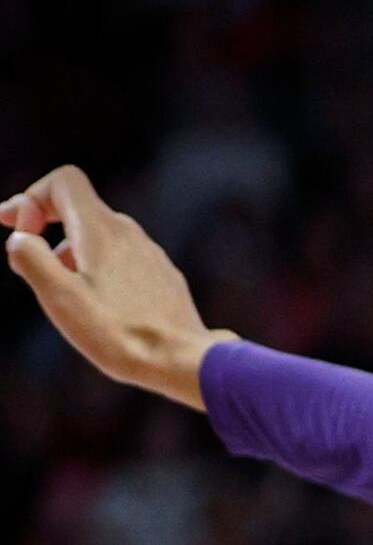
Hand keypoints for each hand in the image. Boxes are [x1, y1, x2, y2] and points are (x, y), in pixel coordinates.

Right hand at [4, 169, 224, 409]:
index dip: (31, 197)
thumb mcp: (58, 294)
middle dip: (46, 226)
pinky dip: (99, 269)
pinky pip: (124, 261)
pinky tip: (98, 303)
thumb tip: (21, 239)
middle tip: (27, 258)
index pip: (64, 181)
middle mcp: (131, 234)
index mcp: (102, 229)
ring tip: (61, 288)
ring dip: (72, 252)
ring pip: (102, 238)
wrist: (184, 363)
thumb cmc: (118, 333)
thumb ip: (29, 256)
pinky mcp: (165, 280)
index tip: (16, 228)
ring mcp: (153, 257)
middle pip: (80, 209)